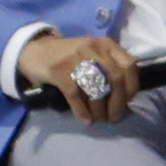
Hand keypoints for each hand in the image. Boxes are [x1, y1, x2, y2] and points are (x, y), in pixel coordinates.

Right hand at [20, 32, 139, 125]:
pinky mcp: (59, 71)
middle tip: (114, 117)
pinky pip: (75, 95)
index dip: (132, 88)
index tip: (128, 103)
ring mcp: (75, 59)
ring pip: (96, 88)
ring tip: (99, 119)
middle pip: (116, 79)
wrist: (34, 50)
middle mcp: (94, 49)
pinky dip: (82, 111)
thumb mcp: (93, 54)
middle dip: (118, 103)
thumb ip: (110, 67)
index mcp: (107, 45)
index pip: (130, 67)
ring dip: (100, 109)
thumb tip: (126, 96)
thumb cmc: (69, 56)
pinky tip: (85, 119)